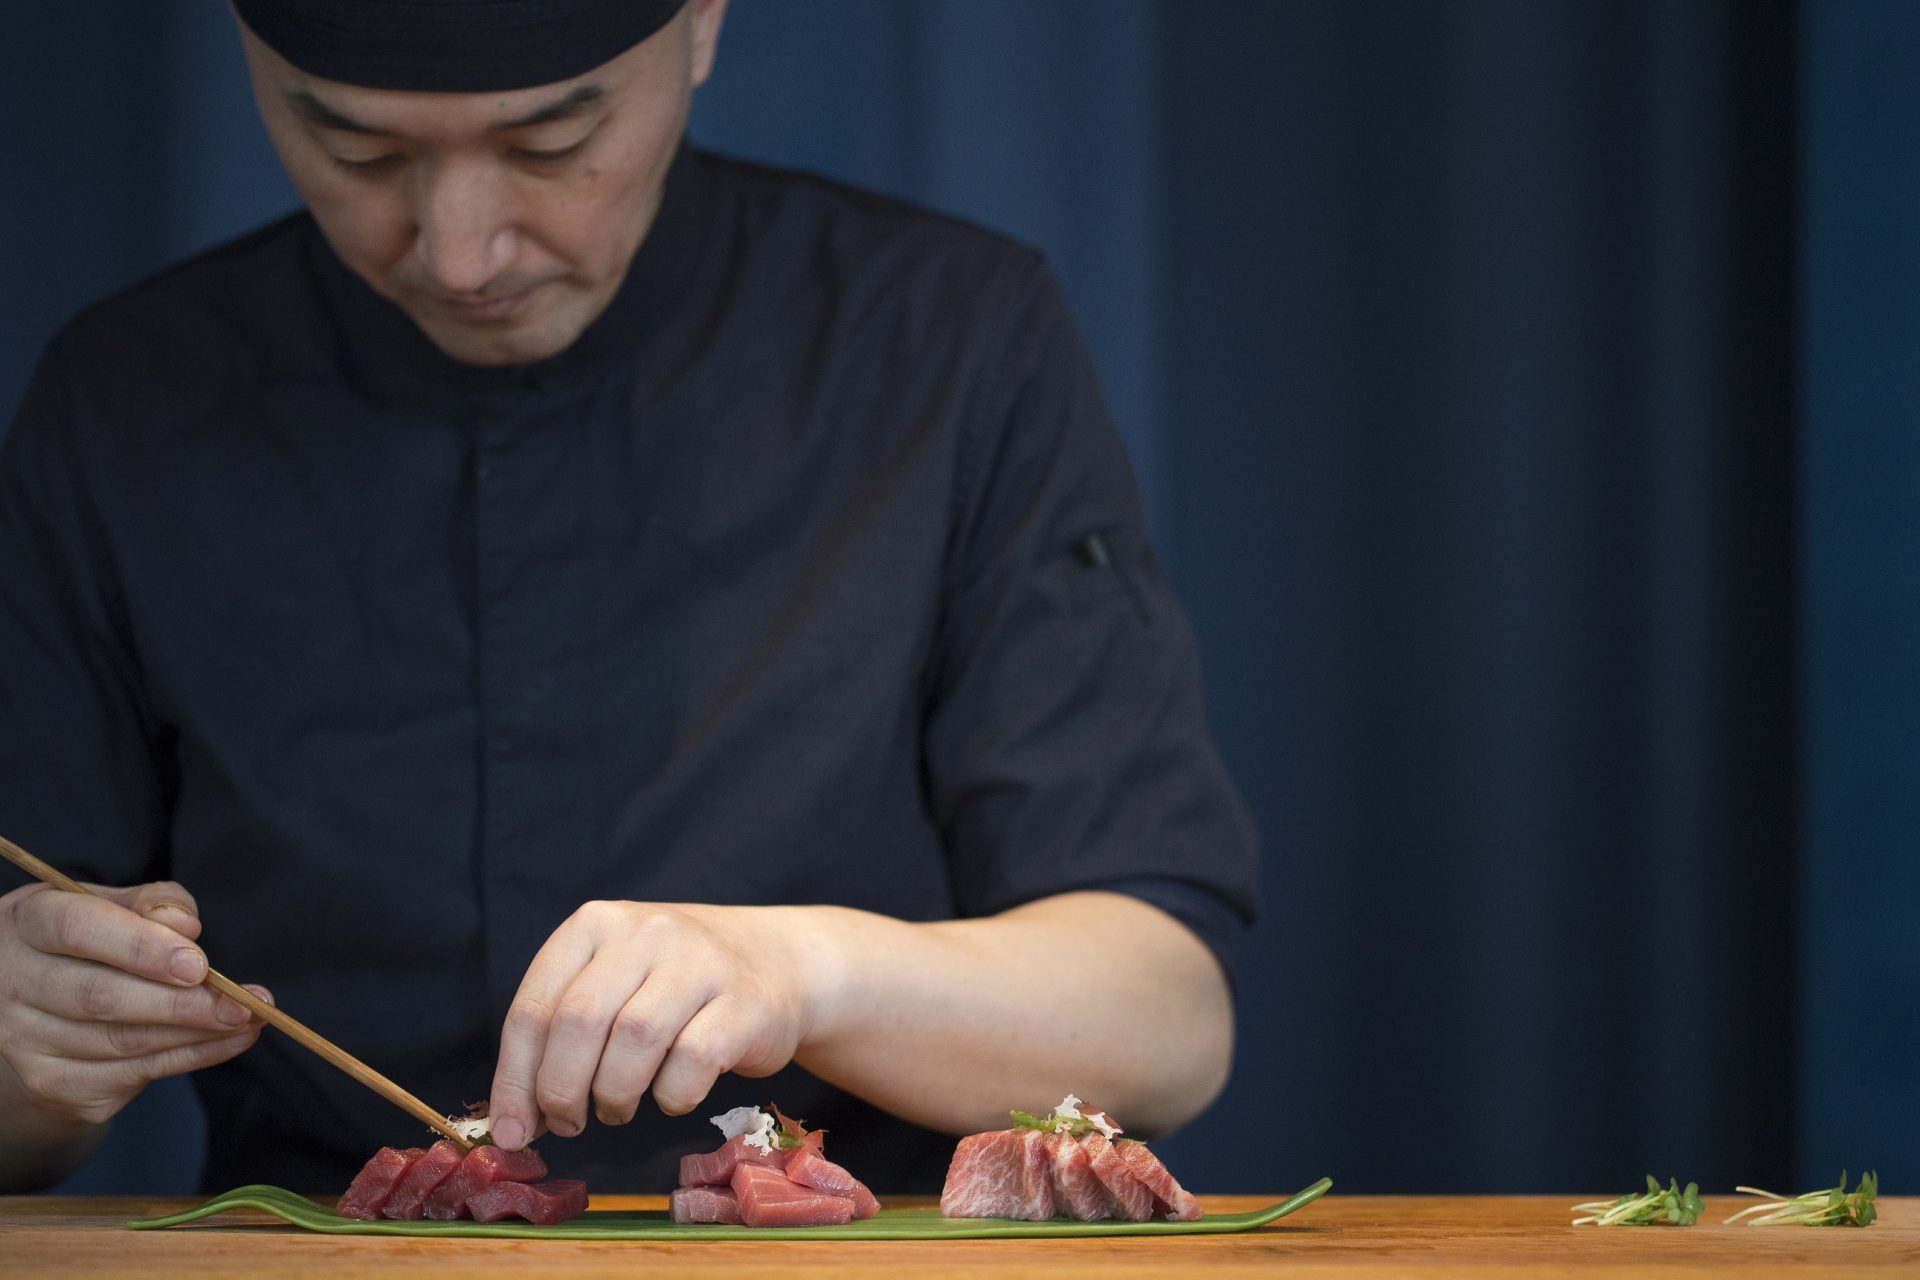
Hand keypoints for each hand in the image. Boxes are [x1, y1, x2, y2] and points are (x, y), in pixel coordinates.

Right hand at [0, 880, 271, 1127]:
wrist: (36, 1013)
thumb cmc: (85, 944)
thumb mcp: (107, 906)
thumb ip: (148, 904)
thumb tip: (185, 926)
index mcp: (25, 923)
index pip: (78, 930)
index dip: (140, 946)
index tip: (198, 962)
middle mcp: (13, 983)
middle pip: (100, 997)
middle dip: (180, 1002)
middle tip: (242, 1002)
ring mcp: (25, 1041)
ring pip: (121, 1042)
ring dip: (196, 1033)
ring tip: (249, 1018)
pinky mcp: (53, 1084)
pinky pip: (133, 1073)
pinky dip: (192, 1057)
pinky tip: (231, 1041)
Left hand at [487, 901, 823, 1149]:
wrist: (776, 961)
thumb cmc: (673, 985)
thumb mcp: (612, 984)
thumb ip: (559, 1038)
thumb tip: (511, 1124)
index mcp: (597, 923)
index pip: (535, 1006)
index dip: (514, 1078)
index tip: (510, 1130)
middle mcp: (648, 931)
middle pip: (580, 1023)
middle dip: (560, 1091)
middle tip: (567, 1123)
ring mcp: (701, 962)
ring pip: (633, 1043)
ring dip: (614, 1096)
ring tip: (617, 1108)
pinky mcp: (745, 1003)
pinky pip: (690, 1066)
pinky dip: (670, 1098)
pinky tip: (671, 1095)